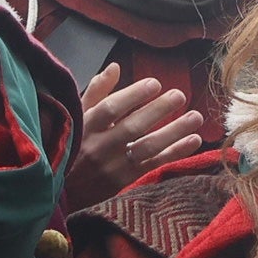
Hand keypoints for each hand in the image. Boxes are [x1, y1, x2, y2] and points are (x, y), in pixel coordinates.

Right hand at [69, 63, 205, 202]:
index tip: (154, 83)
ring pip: (147, 148)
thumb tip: (115, 67)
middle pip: (132, 127)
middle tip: (179, 95)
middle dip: (158, 110)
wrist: (61, 189)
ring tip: (196, 117)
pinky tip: (193, 140)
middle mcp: (99, 146)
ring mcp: (113, 165)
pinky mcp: (124, 180)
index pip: (110, 109)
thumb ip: (96, 92)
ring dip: (174, 132)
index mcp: (85, 126)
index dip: (133, 95)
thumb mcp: (76, 117)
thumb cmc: (70, 145)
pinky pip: (153, 164)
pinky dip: (175, 152)